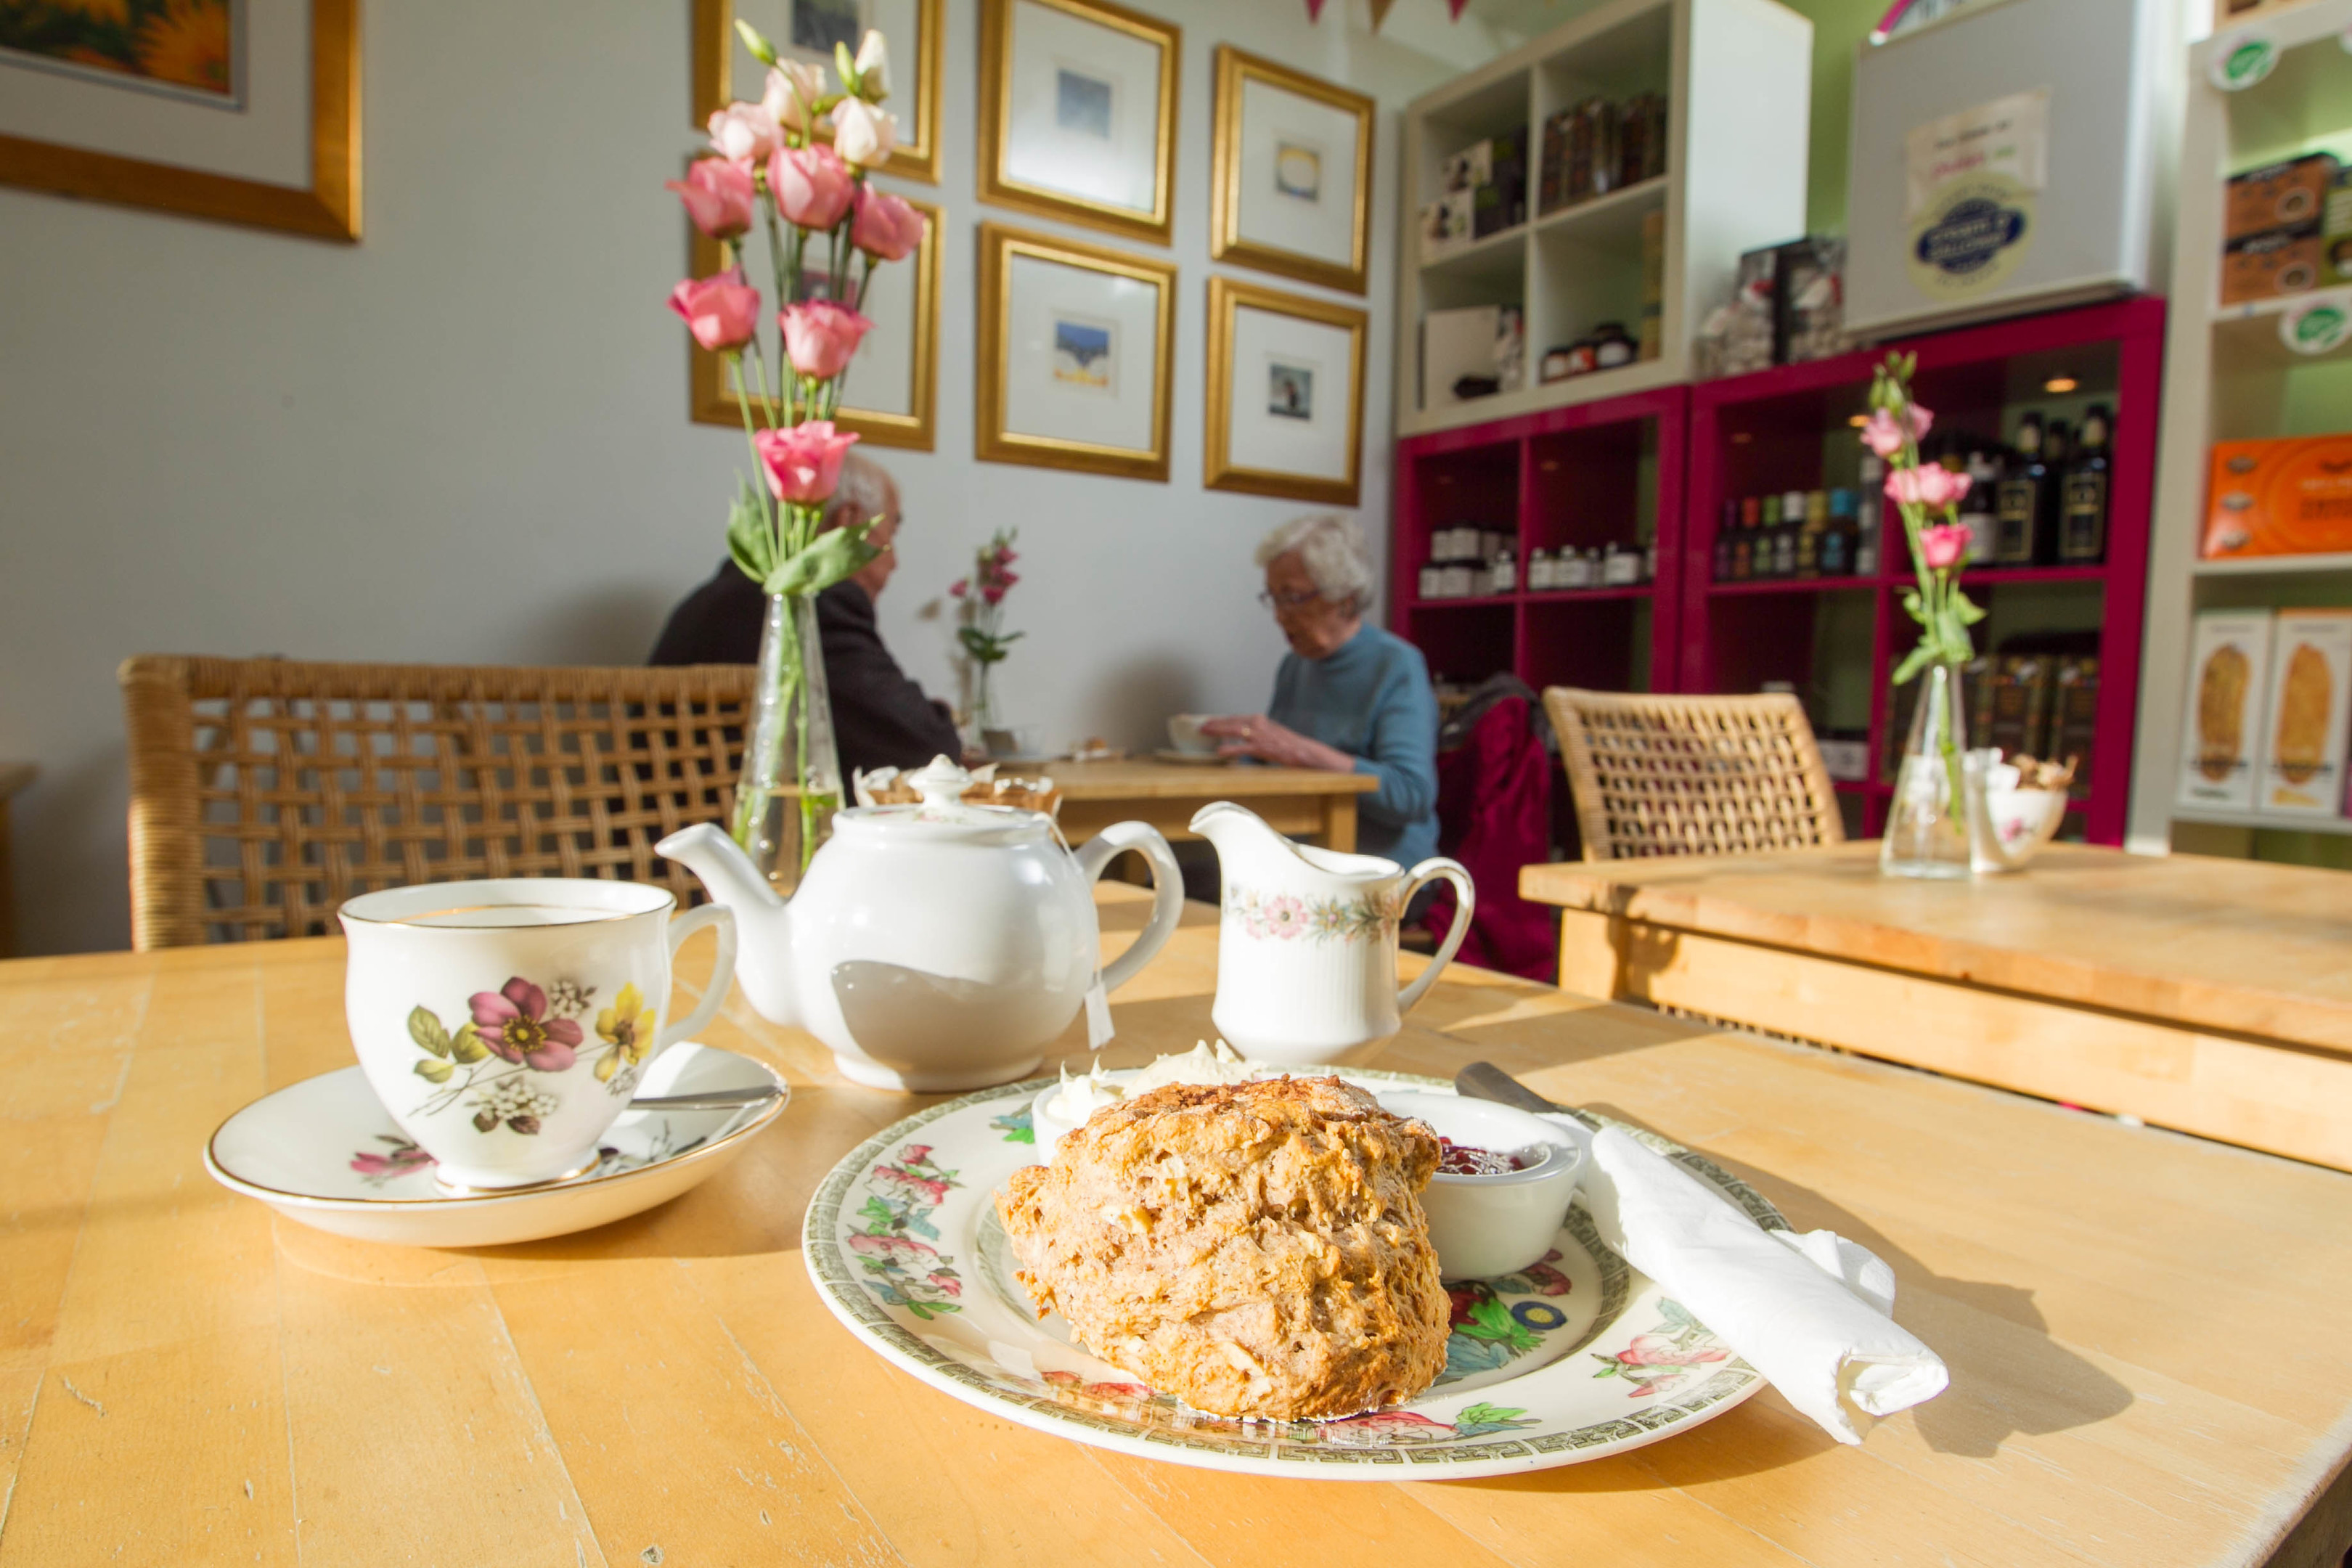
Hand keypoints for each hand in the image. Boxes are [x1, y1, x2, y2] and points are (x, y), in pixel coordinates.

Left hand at [1197, 714, 1351, 771]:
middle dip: (1214, 723)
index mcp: (1259, 719)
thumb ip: (1256, 733)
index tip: (1209, 720)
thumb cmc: (1287, 745)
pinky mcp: (1261, 748)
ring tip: (1204, 732)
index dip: (1220, 719)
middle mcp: (1257, 723)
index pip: (1235, 717)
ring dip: (1217, 731)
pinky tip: (1219, 752)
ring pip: (1233, 730)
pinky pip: (1241, 748)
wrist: (1303, 751)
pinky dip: (1229, 749)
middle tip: (1200, 725)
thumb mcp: (1270, 733)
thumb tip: (1241, 738)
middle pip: (1230, 721)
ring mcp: (1259, 735)